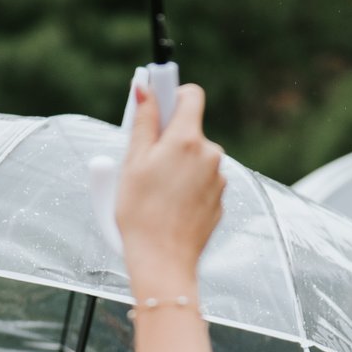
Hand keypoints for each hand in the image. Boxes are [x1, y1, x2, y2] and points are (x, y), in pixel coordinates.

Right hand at [114, 81, 223, 289]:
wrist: (162, 263)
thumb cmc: (140, 214)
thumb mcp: (132, 162)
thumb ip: (143, 121)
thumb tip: (145, 88)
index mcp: (187, 139)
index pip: (191, 95)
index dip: (173, 95)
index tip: (158, 103)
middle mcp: (210, 155)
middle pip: (190, 131)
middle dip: (169, 139)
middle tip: (144, 161)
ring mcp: (218, 179)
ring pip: (195, 159)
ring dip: (177, 166)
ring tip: (155, 191)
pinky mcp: (219, 201)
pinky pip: (201, 183)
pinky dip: (186, 187)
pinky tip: (169, 206)